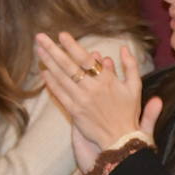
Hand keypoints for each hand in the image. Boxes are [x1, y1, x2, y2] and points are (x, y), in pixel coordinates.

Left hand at [37, 33, 159, 171]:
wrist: (121, 139)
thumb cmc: (128, 113)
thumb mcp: (135, 87)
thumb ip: (130, 66)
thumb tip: (123, 48)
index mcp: (106, 80)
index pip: (85, 59)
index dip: (72, 46)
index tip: (61, 34)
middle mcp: (91, 88)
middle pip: (68, 65)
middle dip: (53, 50)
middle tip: (40, 37)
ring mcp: (81, 100)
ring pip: (61, 78)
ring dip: (48, 63)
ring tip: (38, 50)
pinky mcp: (74, 111)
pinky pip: (60, 95)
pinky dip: (51, 83)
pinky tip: (44, 73)